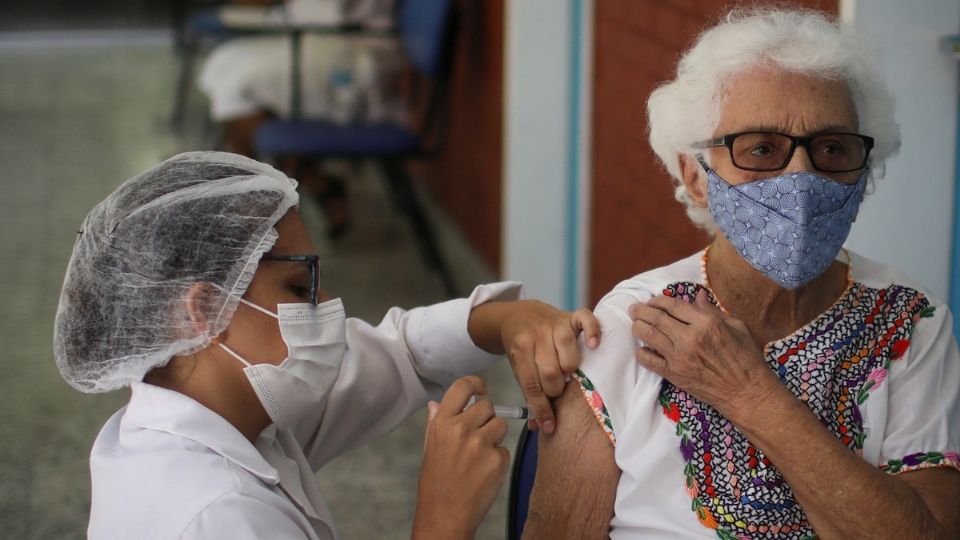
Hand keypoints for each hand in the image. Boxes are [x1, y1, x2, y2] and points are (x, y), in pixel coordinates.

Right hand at [413, 376, 508, 539]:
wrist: (444, 515)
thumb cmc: (435, 483)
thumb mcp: (429, 449)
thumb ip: (436, 423)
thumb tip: (436, 403)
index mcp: (442, 423)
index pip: (463, 387)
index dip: (476, 384)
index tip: (482, 389)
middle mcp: (461, 429)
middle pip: (488, 407)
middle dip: (486, 419)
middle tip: (477, 438)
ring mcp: (481, 444)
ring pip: (500, 425)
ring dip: (495, 437)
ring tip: (478, 457)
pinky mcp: (497, 460)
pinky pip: (504, 450)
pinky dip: (497, 459)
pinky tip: (483, 473)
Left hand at [498, 301, 599, 433]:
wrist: (518, 316)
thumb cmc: (522, 349)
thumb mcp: (518, 369)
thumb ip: (530, 394)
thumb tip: (539, 426)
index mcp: (520, 349)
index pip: (531, 384)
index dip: (541, 408)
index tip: (549, 425)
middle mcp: (537, 335)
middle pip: (550, 370)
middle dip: (555, 388)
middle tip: (557, 390)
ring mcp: (555, 323)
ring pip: (567, 348)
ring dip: (570, 367)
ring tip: (568, 374)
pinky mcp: (570, 316)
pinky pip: (585, 319)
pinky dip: (592, 332)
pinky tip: (593, 346)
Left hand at [629, 289, 780, 418]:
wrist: (746, 393)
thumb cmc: (747, 358)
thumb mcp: (736, 327)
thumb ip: (713, 311)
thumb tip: (697, 296)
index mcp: (707, 323)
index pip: (673, 305)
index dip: (658, 300)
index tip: (653, 300)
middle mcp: (690, 338)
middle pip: (656, 318)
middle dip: (641, 310)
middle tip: (634, 308)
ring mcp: (680, 357)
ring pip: (648, 336)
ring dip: (637, 327)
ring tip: (634, 323)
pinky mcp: (674, 374)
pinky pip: (649, 361)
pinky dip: (641, 352)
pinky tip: (642, 348)